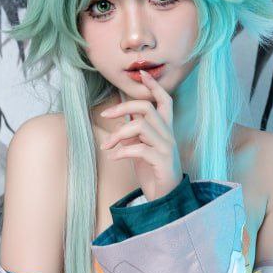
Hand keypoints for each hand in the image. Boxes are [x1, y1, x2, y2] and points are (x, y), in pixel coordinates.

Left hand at [100, 69, 182, 201]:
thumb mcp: (141, 149)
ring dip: (118, 133)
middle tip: (104, 116)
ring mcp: (167, 147)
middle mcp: (168, 135)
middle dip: (122, 107)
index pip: (165, 100)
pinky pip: (140, 149)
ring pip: (141, 126)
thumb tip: (122, 118)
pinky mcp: (163, 162)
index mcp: (165, 129)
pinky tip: (114, 157)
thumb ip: (135, 133)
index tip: (142, 73)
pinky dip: (122, 151)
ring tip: (106, 146)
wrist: (165, 199)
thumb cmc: (152, 172)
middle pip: (147, 108)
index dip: (154, 86)